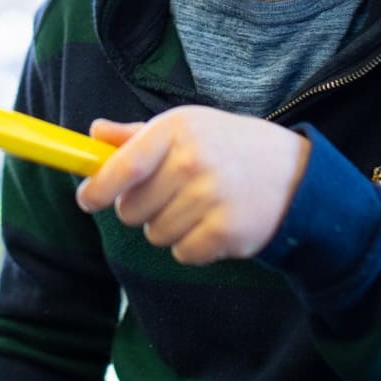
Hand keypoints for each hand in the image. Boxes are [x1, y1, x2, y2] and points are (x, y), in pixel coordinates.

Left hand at [74, 107, 309, 265]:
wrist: (294, 174)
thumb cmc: (229, 148)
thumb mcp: (188, 128)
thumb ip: (137, 135)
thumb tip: (94, 134)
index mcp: (175, 130)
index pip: (122, 166)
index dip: (97, 189)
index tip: (87, 199)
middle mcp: (191, 161)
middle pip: (131, 210)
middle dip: (143, 209)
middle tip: (172, 195)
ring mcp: (210, 197)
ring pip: (155, 234)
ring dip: (171, 228)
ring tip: (200, 207)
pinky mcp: (226, 231)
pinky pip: (182, 253)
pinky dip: (193, 247)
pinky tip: (214, 225)